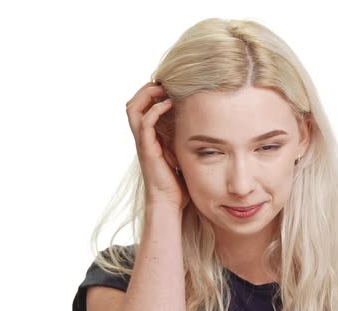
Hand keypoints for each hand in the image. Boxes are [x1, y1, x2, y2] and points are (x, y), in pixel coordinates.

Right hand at [125, 82, 189, 211]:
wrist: (170, 202)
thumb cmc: (178, 181)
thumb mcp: (182, 152)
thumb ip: (185, 137)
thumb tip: (204, 122)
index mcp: (150, 137)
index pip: (142, 107)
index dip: (151, 93)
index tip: (169, 85)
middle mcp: (143, 137)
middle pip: (133, 104)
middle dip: (146, 89)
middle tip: (163, 83)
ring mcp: (144, 142)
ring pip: (133, 109)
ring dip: (147, 94)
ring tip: (163, 88)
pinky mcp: (148, 148)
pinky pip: (144, 122)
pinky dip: (154, 110)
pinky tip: (168, 104)